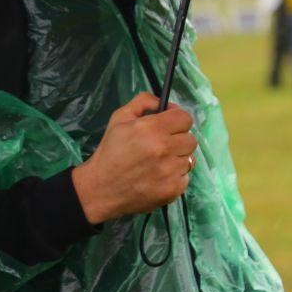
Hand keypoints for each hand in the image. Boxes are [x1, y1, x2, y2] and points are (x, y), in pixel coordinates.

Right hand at [71, 92, 196, 224]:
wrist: (101, 188)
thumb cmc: (110, 152)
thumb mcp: (119, 118)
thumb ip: (142, 102)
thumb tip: (164, 103)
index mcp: (151, 128)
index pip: (185, 118)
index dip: (177, 120)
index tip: (170, 125)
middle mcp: (164, 148)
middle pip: (191, 139)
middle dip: (178, 140)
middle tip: (162, 145)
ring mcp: (170, 171)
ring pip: (189, 159)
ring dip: (176, 159)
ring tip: (158, 163)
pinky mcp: (173, 189)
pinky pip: (185, 177)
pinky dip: (175, 177)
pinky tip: (159, 177)